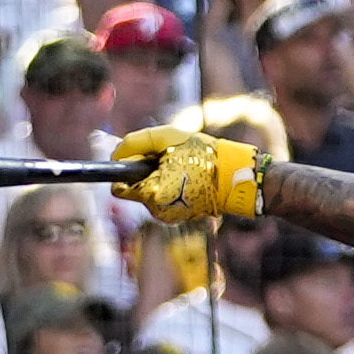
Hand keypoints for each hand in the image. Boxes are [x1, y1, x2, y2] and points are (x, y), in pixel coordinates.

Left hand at [115, 125, 261, 223]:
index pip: (119, 187)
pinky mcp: (181, 216)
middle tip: (168, 160)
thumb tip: (116, 155)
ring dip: (159, 180)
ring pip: (151, 194)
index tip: (142, 158)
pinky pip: (165, 200)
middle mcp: (158, 211)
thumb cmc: (203, 154)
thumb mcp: (166, 137)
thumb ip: (134, 143)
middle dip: (146, 174)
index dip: (127, 169)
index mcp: (152, 193)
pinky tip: (187, 178)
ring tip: (181, 168)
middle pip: (136, 189)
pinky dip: (171, 188)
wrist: (237, 176)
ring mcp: (170, 216)